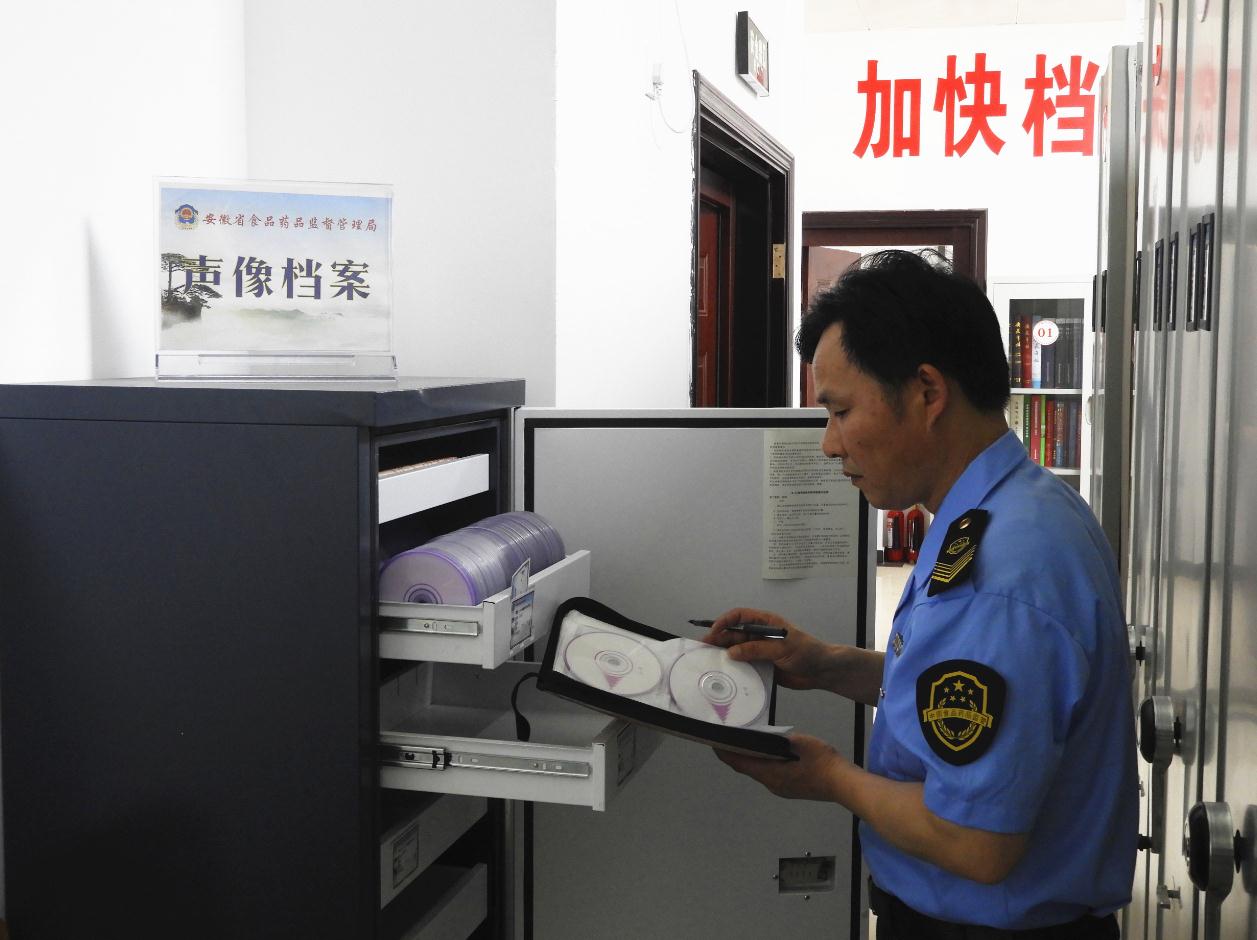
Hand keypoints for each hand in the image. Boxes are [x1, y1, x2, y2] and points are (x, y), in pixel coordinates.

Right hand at [700, 607, 835, 691]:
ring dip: (724, 655)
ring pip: (737, 650)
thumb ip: (757, 649)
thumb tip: (732, 652)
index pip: (739, 616)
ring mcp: (760, 650)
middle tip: (703, 649)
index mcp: (766, 622)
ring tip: (710, 662)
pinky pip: (744, 665)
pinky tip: (726, 673)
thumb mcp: (783, 648)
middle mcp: (760, 635)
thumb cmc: (808, 652)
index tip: (713, 632)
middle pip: (734, 634)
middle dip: (718, 639)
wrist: (822, 671)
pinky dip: (735, 668)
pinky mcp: (761, 665)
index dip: (724, 621)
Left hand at [715, 734, 844, 802]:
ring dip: (750, 759)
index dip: (724, 753)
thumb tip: (767, 737)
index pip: (739, 763)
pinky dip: (763, 763)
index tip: (713, 743)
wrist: (844, 784)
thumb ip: (781, 739)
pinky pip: (770, 774)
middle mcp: (772, 784)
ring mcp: (781, 789)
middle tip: (727, 739)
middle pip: (746, 768)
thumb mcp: (801, 743)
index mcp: (771, 774)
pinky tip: (769, 753)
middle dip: (735, 754)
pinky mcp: (790, 788)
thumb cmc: (823, 764)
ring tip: (746, 743)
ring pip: (758, 772)